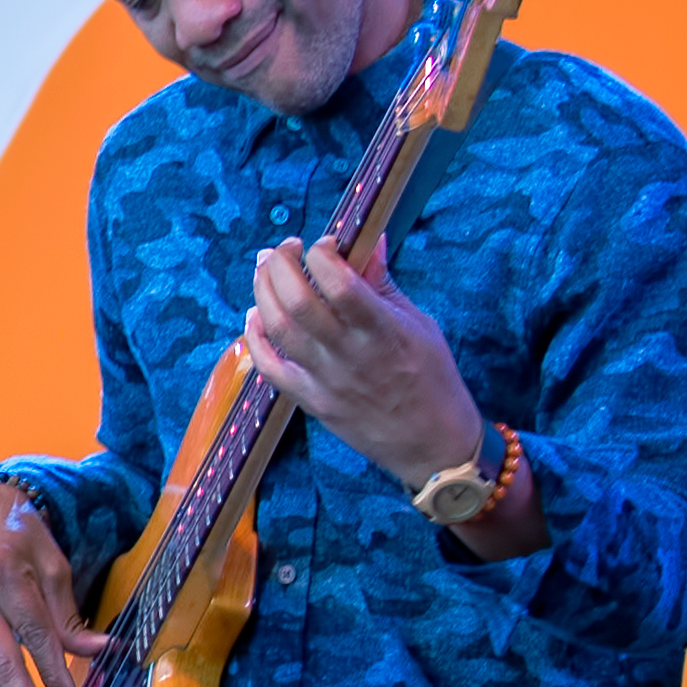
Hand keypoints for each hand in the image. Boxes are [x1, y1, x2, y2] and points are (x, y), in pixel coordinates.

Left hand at [237, 240, 486, 486]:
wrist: (433, 444)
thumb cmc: (432, 378)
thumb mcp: (419, 325)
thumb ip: (384, 285)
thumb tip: (369, 242)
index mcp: (383, 331)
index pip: (340, 284)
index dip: (323, 255)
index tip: (325, 243)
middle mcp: (349, 354)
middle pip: (299, 302)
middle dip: (282, 265)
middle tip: (284, 249)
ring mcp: (325, 380)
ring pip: (278, 329)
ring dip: (263, 293)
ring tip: (264, 270)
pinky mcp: (310, 401)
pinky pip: (270, 367)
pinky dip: (255, 338)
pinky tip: (254, 316)